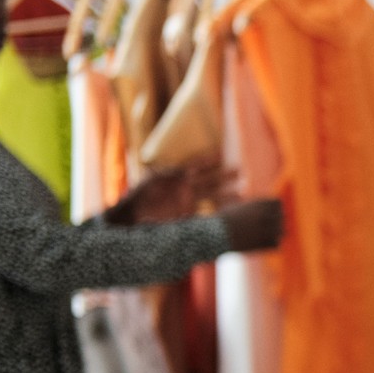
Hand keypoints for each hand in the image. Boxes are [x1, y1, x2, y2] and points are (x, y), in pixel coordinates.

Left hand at [110, 162, 237, 224]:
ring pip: (211, 195)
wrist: (131, 217)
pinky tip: (228, 212)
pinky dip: (218, 211)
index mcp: (176, 178)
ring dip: (226, 194)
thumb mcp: (147, 184)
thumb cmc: (137, 198)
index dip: (207, 160)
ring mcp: (188, 201)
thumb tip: (176, 171)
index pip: (195, 166)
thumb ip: (162, 176)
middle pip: (208, 180)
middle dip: (224, 176)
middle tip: (239, 171)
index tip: (220, 154)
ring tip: (242, 194)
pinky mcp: (187, 214)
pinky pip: (206, 211)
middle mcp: (185, 188)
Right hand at [219, 198, 284, 252]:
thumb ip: (253, 207)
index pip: (278, 203)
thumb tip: (263, 208)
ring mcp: (265, 229)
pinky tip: (263, 245)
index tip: (267, 213)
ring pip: (282, 231)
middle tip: (264, 226)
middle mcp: (265, 215)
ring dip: (276, 233)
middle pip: (282, 216)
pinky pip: (277, 244)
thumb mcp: (239, 208)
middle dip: (276, 220)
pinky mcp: (262, 243)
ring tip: (265, 236)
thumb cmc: (224, 220)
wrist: (215, 234)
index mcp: (259, 204)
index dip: (274, 208)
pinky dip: (272, 244)